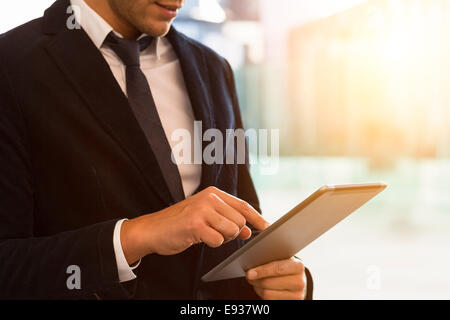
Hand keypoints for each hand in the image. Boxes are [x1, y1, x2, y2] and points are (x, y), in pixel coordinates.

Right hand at [120, 187, 268, 263]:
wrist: (153, 229)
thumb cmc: (180, 223)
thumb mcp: (206, 217)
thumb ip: (228, 220)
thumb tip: (249, 230)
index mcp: (213, 193)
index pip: (243, 205)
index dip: (257, 218)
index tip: (267, 227)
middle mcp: (209, 198)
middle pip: (239, 220)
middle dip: (233, 232)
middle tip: (216, 233)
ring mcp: (202, 210)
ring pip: (232, 230)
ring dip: (222, 238)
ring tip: (207, 234)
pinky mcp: (195, 224)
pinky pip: (218, 240)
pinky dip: (212, 243)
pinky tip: (199, 238)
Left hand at [246, 257, 306, 299]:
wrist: (297, 279)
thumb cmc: (286, 267)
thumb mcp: (283, 260)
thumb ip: (272, 259)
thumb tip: (253, 264)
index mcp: (298, 266)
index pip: (277, 269)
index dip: (262, 271)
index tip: (249, 273)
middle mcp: (300, 281)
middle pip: (270, 282)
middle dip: (256, 280)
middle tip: (249, 276)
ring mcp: (297, 295)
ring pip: (267, 293)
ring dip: (257, 287)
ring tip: (254, 281)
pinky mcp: (292, 303)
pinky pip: (270, 300)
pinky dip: (261, 294)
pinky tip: (260, 288)